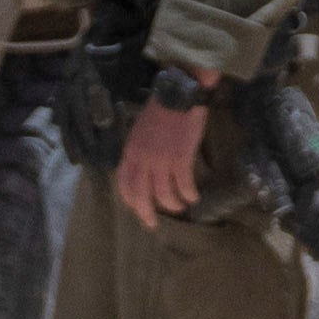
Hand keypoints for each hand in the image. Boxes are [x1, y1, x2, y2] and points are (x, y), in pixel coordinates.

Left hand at [112, 91, 205, 222]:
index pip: (124, 183)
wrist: (179, 94)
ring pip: (163, 194)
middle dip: (145, 213)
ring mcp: (161, 160)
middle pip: (140, 195)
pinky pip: (183, 184)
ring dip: (172, 205)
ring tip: (180, 207)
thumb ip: (139, 148)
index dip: (129, 199)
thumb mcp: (141, 129)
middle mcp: (142, 159)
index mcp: (131, 151)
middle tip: (152, 224)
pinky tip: (194, 197)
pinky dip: (189, 194)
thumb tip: (143, 165)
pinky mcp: (180, 159)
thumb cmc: (162, 108)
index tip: (137, 207)